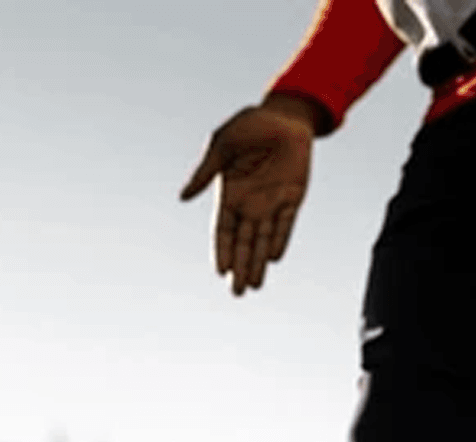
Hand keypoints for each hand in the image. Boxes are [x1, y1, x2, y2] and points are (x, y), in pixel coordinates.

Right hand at [180, 96, 319, 294]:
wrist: (285, 115)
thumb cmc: (250, 126)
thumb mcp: (222, 144)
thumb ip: (206, 172)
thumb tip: (183, 198)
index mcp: (229, 195)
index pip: (224, 230)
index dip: (222, 251)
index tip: (221, 272)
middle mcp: (249, 205)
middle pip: (243, 243)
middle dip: (240, 268)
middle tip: (238, 293)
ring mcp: (272, 203)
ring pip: (263, 240)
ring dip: (259, 263)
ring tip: (255, 286)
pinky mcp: (293, 197)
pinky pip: (285, 224)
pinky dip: (280, 239)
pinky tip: (274, 258)